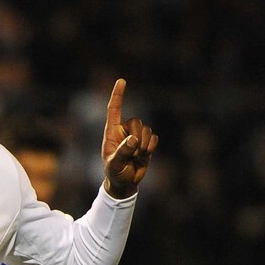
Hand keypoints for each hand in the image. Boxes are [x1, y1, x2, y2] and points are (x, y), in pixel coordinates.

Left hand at [101, 79, 157, 198]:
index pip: (114, 110)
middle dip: (137, 137)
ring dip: (144, 145)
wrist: (125, 183)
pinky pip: (154, 137)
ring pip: (146, 129)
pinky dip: (151, 147)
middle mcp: (123, 131)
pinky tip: (144, 156)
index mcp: (111, 132)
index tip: (121, 81)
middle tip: (133, 153)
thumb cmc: (114, 172)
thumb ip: (123, 152)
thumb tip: (133, 139)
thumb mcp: (114, 164)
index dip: (118, 95)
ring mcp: (135, 136)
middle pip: (136, 122)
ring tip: (136, 157)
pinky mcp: (146, 143)